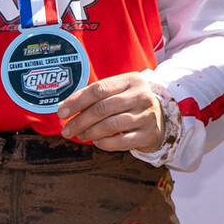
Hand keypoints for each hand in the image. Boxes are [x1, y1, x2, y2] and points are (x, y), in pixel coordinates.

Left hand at [54, 71, 170, 152]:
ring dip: (90, 133)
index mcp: (131, 80)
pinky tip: (97, 141)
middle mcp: (141, 95)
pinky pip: (121, 142)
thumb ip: (96, 95)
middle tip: (66, 130)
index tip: (62, 113)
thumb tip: (65, 107)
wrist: (162, 117)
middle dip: (79, 121)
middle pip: (102, 108)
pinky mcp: (149, 134)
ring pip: (110, 125)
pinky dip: (104, 143)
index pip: (99, 89)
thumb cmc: (131, 103)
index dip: (77, 101)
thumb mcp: (119, 91)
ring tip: (81, 135)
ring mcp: (147, 115)